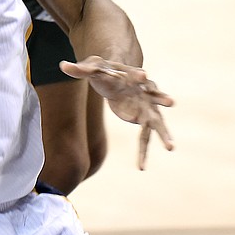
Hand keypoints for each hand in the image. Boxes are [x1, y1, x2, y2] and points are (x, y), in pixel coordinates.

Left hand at [60, 55, 173, 169]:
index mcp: (131, 75)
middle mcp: (143, 90)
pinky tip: (141, 168)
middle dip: (162, 98)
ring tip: (171, 146)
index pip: (135, 74)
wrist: (118, 75)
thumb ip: (79, 69)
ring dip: (163, 132)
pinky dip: (143, 152)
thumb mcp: (91, 68)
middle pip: (154, 95)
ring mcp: (146, 106)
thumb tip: (62, 66)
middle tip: (171, 101)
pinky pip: (145, 138)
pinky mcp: (143, 119)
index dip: (138, 75)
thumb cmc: (104, 70)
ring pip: (156, 120)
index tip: (143, 75)